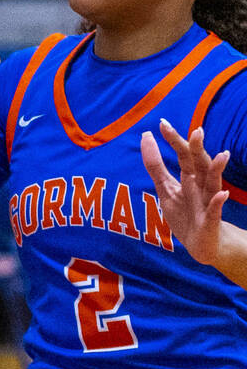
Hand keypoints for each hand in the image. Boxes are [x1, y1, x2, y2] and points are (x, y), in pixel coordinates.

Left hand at [141, 119, 228, 265]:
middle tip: (197, 131)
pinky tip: (222, 194)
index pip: (183, 155)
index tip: (162, 122)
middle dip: (198, 149)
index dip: (174, 140)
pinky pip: (215, 211)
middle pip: (200, 164)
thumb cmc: (184, 214)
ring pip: (213, 184)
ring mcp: (208, 203)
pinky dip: (218, 202)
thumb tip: (145, 135)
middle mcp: (201, 187)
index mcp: (190, 178)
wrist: (201, 246)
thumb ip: (155, 165)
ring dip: (217, 170)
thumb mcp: (165, 188)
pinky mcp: (211, 221)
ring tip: (222, 155)